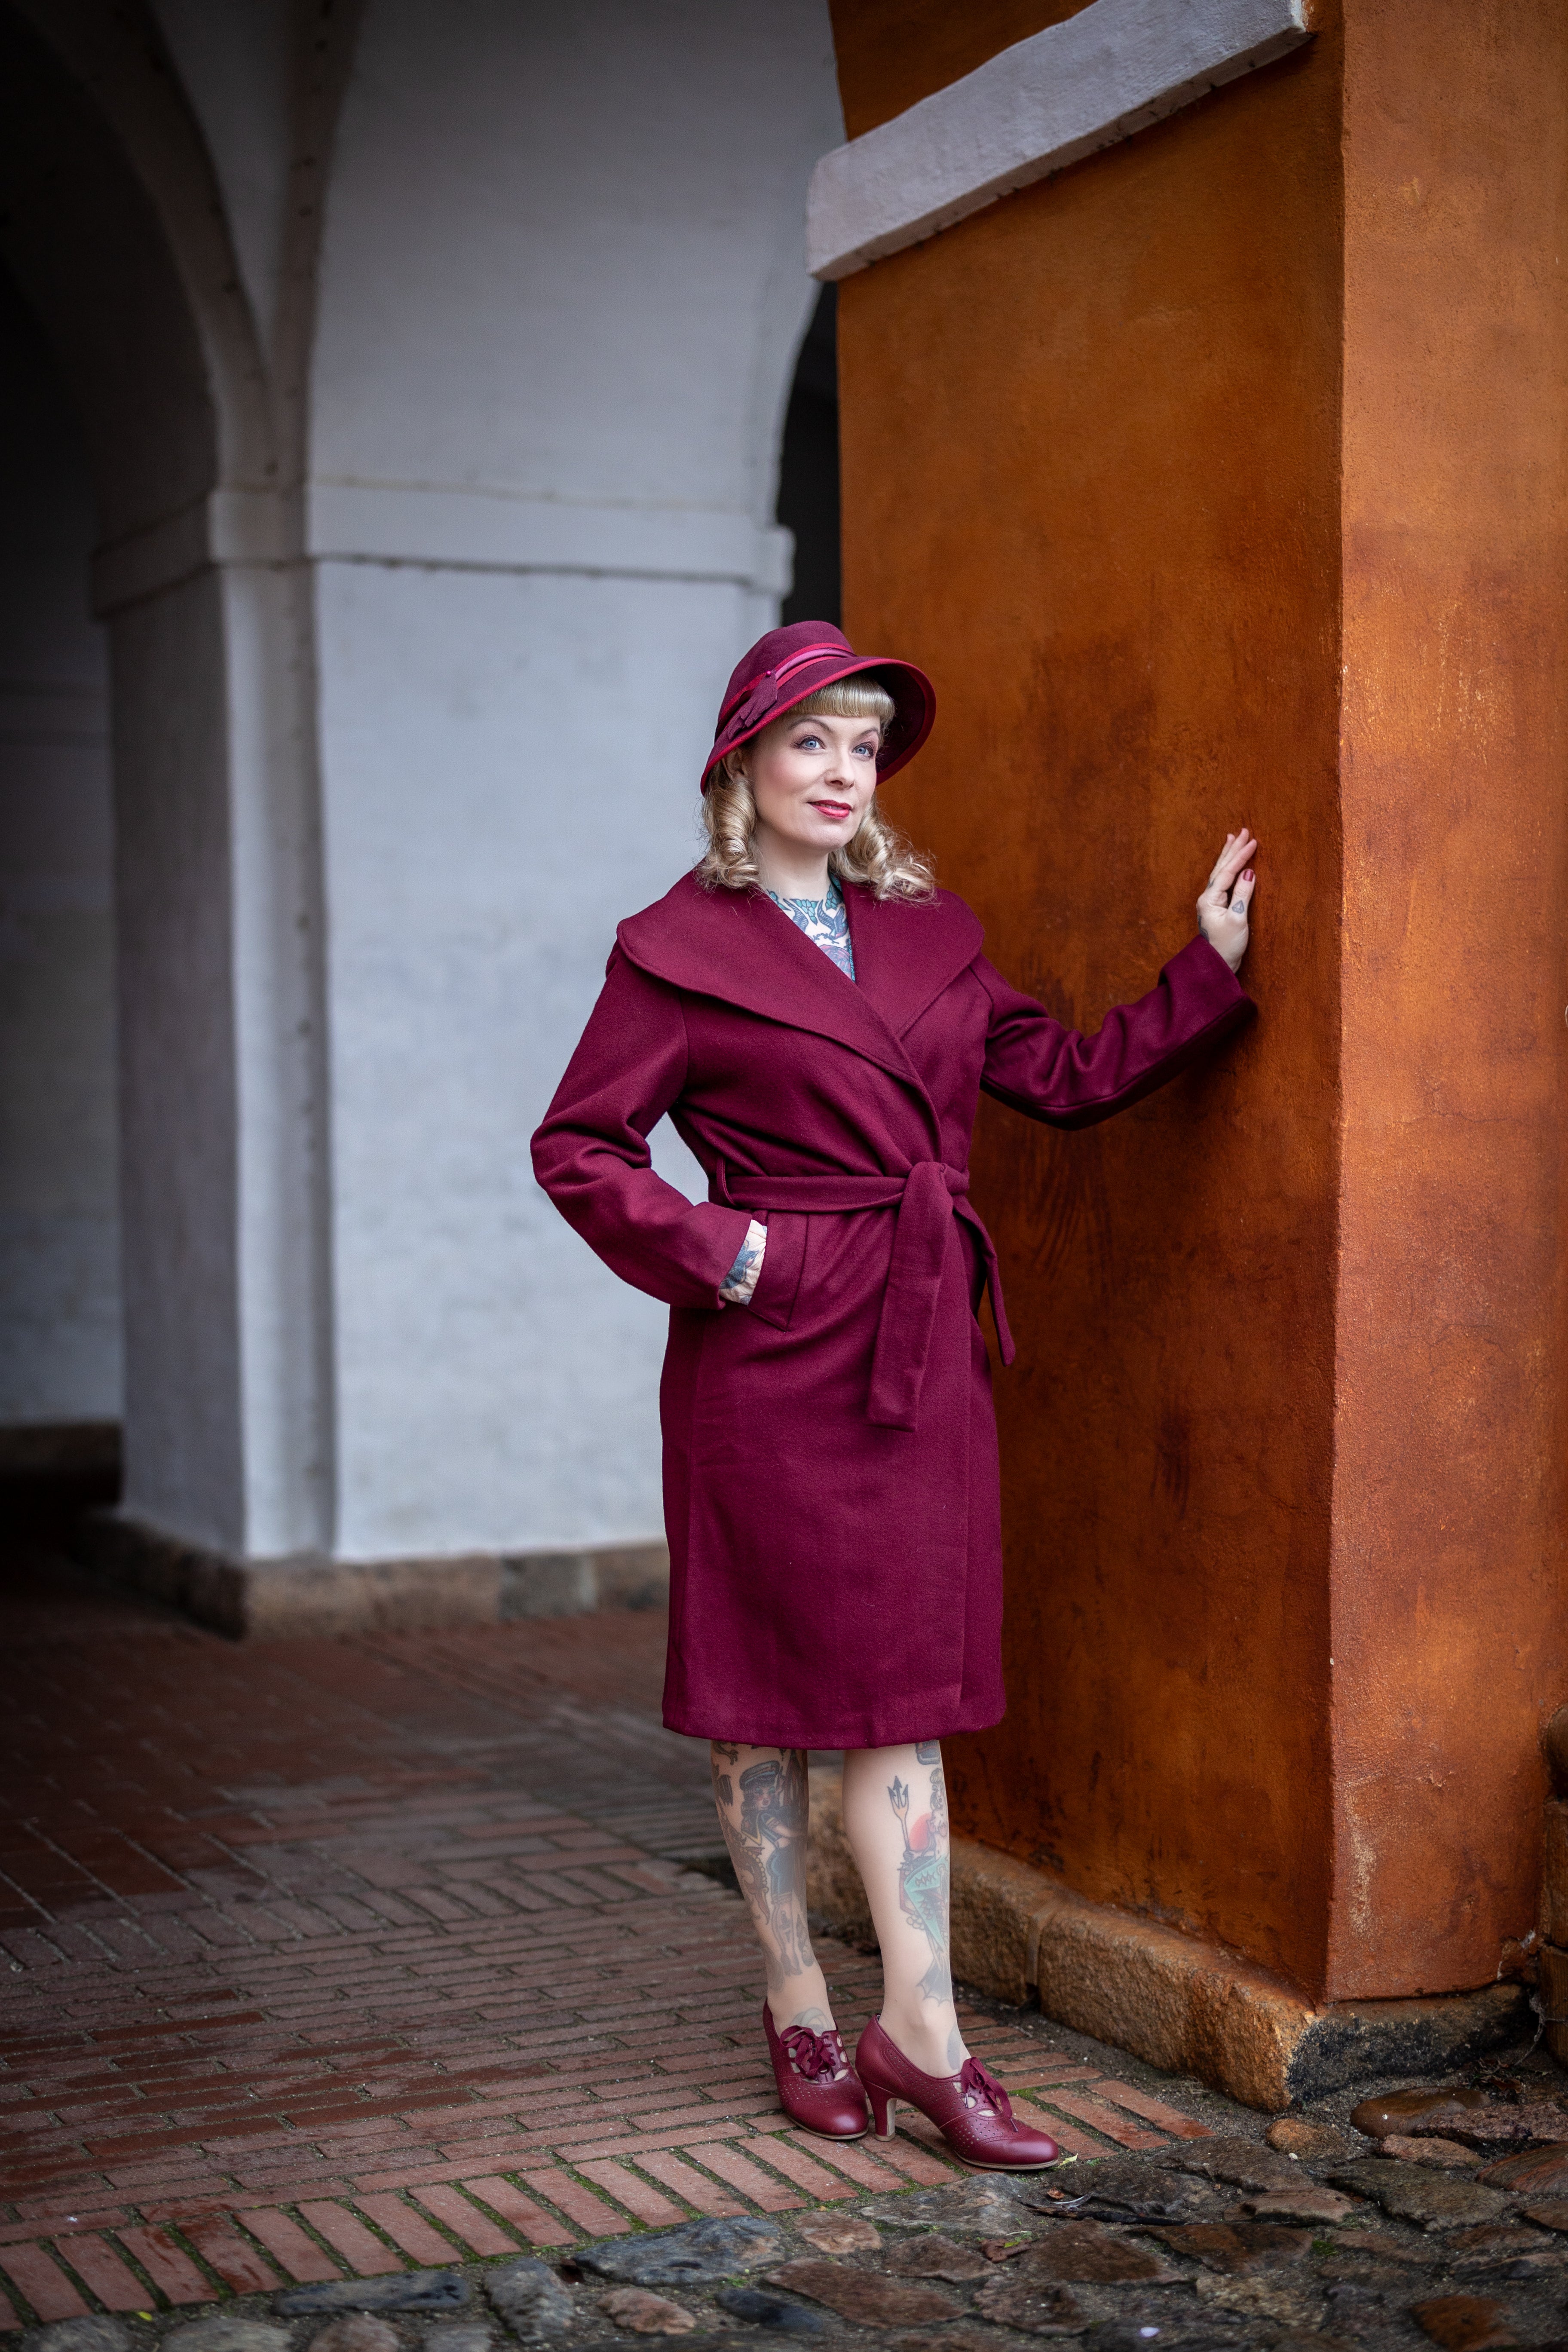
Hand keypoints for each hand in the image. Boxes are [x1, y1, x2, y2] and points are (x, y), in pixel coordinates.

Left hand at [1197, 830, 1257, 972]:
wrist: (1217, 964)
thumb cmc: (1227, 945)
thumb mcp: (1238, 919)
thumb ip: (1243, 894)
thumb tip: (1249, 872)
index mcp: (1210, 899)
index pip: (1227, 872)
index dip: (1241, 856)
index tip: (1253, 841)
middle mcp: (1207, 897)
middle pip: (1221, 868)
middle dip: (1233, 849)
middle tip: (1243, 831)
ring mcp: (1210, 901)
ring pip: (1220, 872)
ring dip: (1228, 855)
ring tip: (1232, 838)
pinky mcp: (1216, 906)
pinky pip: (1222, 881)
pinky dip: (1228, 868)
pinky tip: (1230, 863)